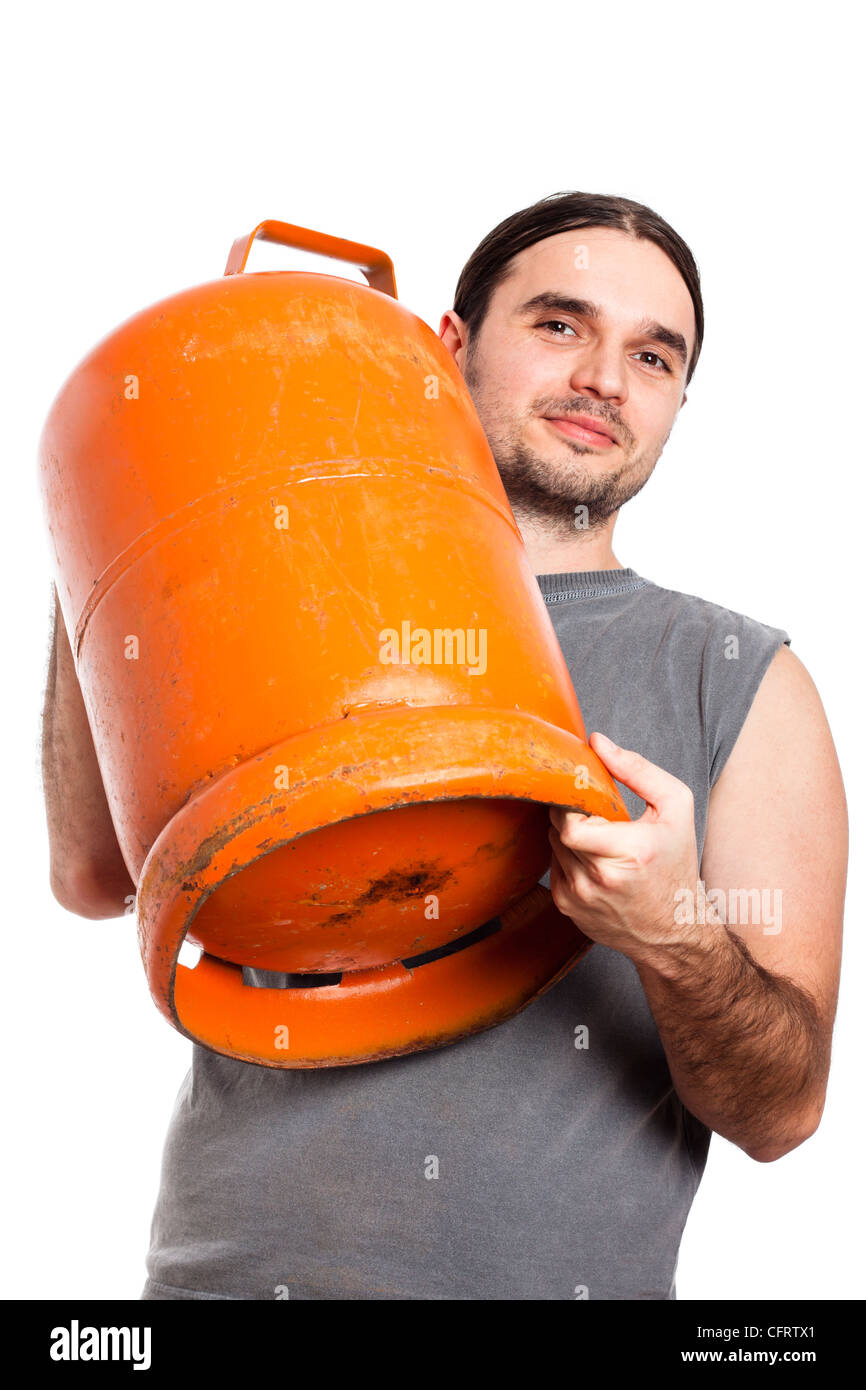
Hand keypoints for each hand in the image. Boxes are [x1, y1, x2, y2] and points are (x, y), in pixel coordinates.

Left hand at [548, 731, 702, 965]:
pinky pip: (553, 866)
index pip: (571, 821)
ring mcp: (579, 898)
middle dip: (571, 813)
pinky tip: (592, 858)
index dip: (573, 802)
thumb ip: (637, 769)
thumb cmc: (677, 865)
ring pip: (553, 845)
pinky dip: (567, 855)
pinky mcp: (568, 908)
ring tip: (597, 836)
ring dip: (568, 834)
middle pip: (558, 829)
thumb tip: (597, 742)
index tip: (586, 795)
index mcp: (629, 853)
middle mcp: (599, 880)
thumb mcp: (675, 807)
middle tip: (592, 811)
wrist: (675, 931)